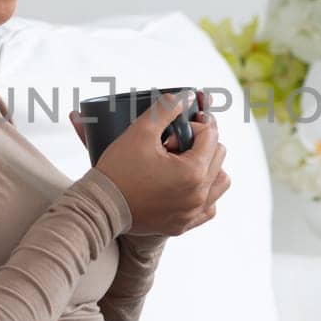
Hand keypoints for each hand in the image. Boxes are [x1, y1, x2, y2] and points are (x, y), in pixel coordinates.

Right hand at [68, 89, 229, 236]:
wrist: (100, 207)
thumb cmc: (118, 169)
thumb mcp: (140, 132)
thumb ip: (165, 109)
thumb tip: (188, 95)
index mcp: (193, 172)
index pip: (210, 136)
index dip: (194, 124)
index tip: (176, 126)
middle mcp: (199, 195)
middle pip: (219, 156)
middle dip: (200, 143)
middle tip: (175, 141)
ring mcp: (192, 213)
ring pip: (220, 181)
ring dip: (209, 166)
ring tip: (186, 160)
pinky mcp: (183, 225)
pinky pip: (208, 207)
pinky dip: (204, 193)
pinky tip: (187, 184)